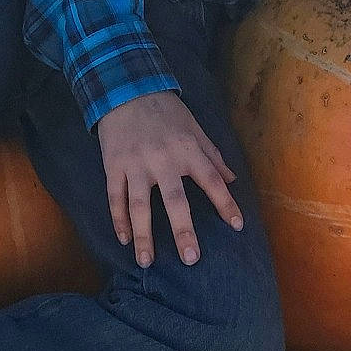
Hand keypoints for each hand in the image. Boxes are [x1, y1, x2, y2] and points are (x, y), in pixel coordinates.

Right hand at [97, 90, 243, 267]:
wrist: (126, 89)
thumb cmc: (166, 112)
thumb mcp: (195, 128)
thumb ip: (213, 156)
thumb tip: (233, 180)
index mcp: (187, 150)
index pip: (212, 181)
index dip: (225, 204)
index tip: (237, 226)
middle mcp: (162, 160)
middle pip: (174, 201)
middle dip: (183, 230)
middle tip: (191, 259)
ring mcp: (135, 164)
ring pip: (138, 206)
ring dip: (143, 236)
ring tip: (146, 262)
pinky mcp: (113, 165)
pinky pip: (115, 197)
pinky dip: (118, 220)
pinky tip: (124, 240)